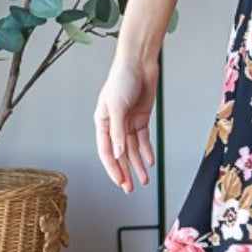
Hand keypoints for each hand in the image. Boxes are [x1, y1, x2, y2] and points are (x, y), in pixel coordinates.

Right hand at [93, 56, 157, 193]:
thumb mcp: (117, 106)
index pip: (107, 151)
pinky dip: (146, 151)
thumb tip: (119, 153)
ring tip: (144, 180)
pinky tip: (149, 162)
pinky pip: (143, 139)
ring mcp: (128, 123)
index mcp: (102, 122)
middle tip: (130, 188)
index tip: (120, 182)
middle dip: (125, 171)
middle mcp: (114, 125)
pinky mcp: (141, 118)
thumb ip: (118, 131)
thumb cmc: (122, 79)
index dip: (113, 168)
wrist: (138, 63)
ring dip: (137, 165)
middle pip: (120, 154)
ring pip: (132, 149)